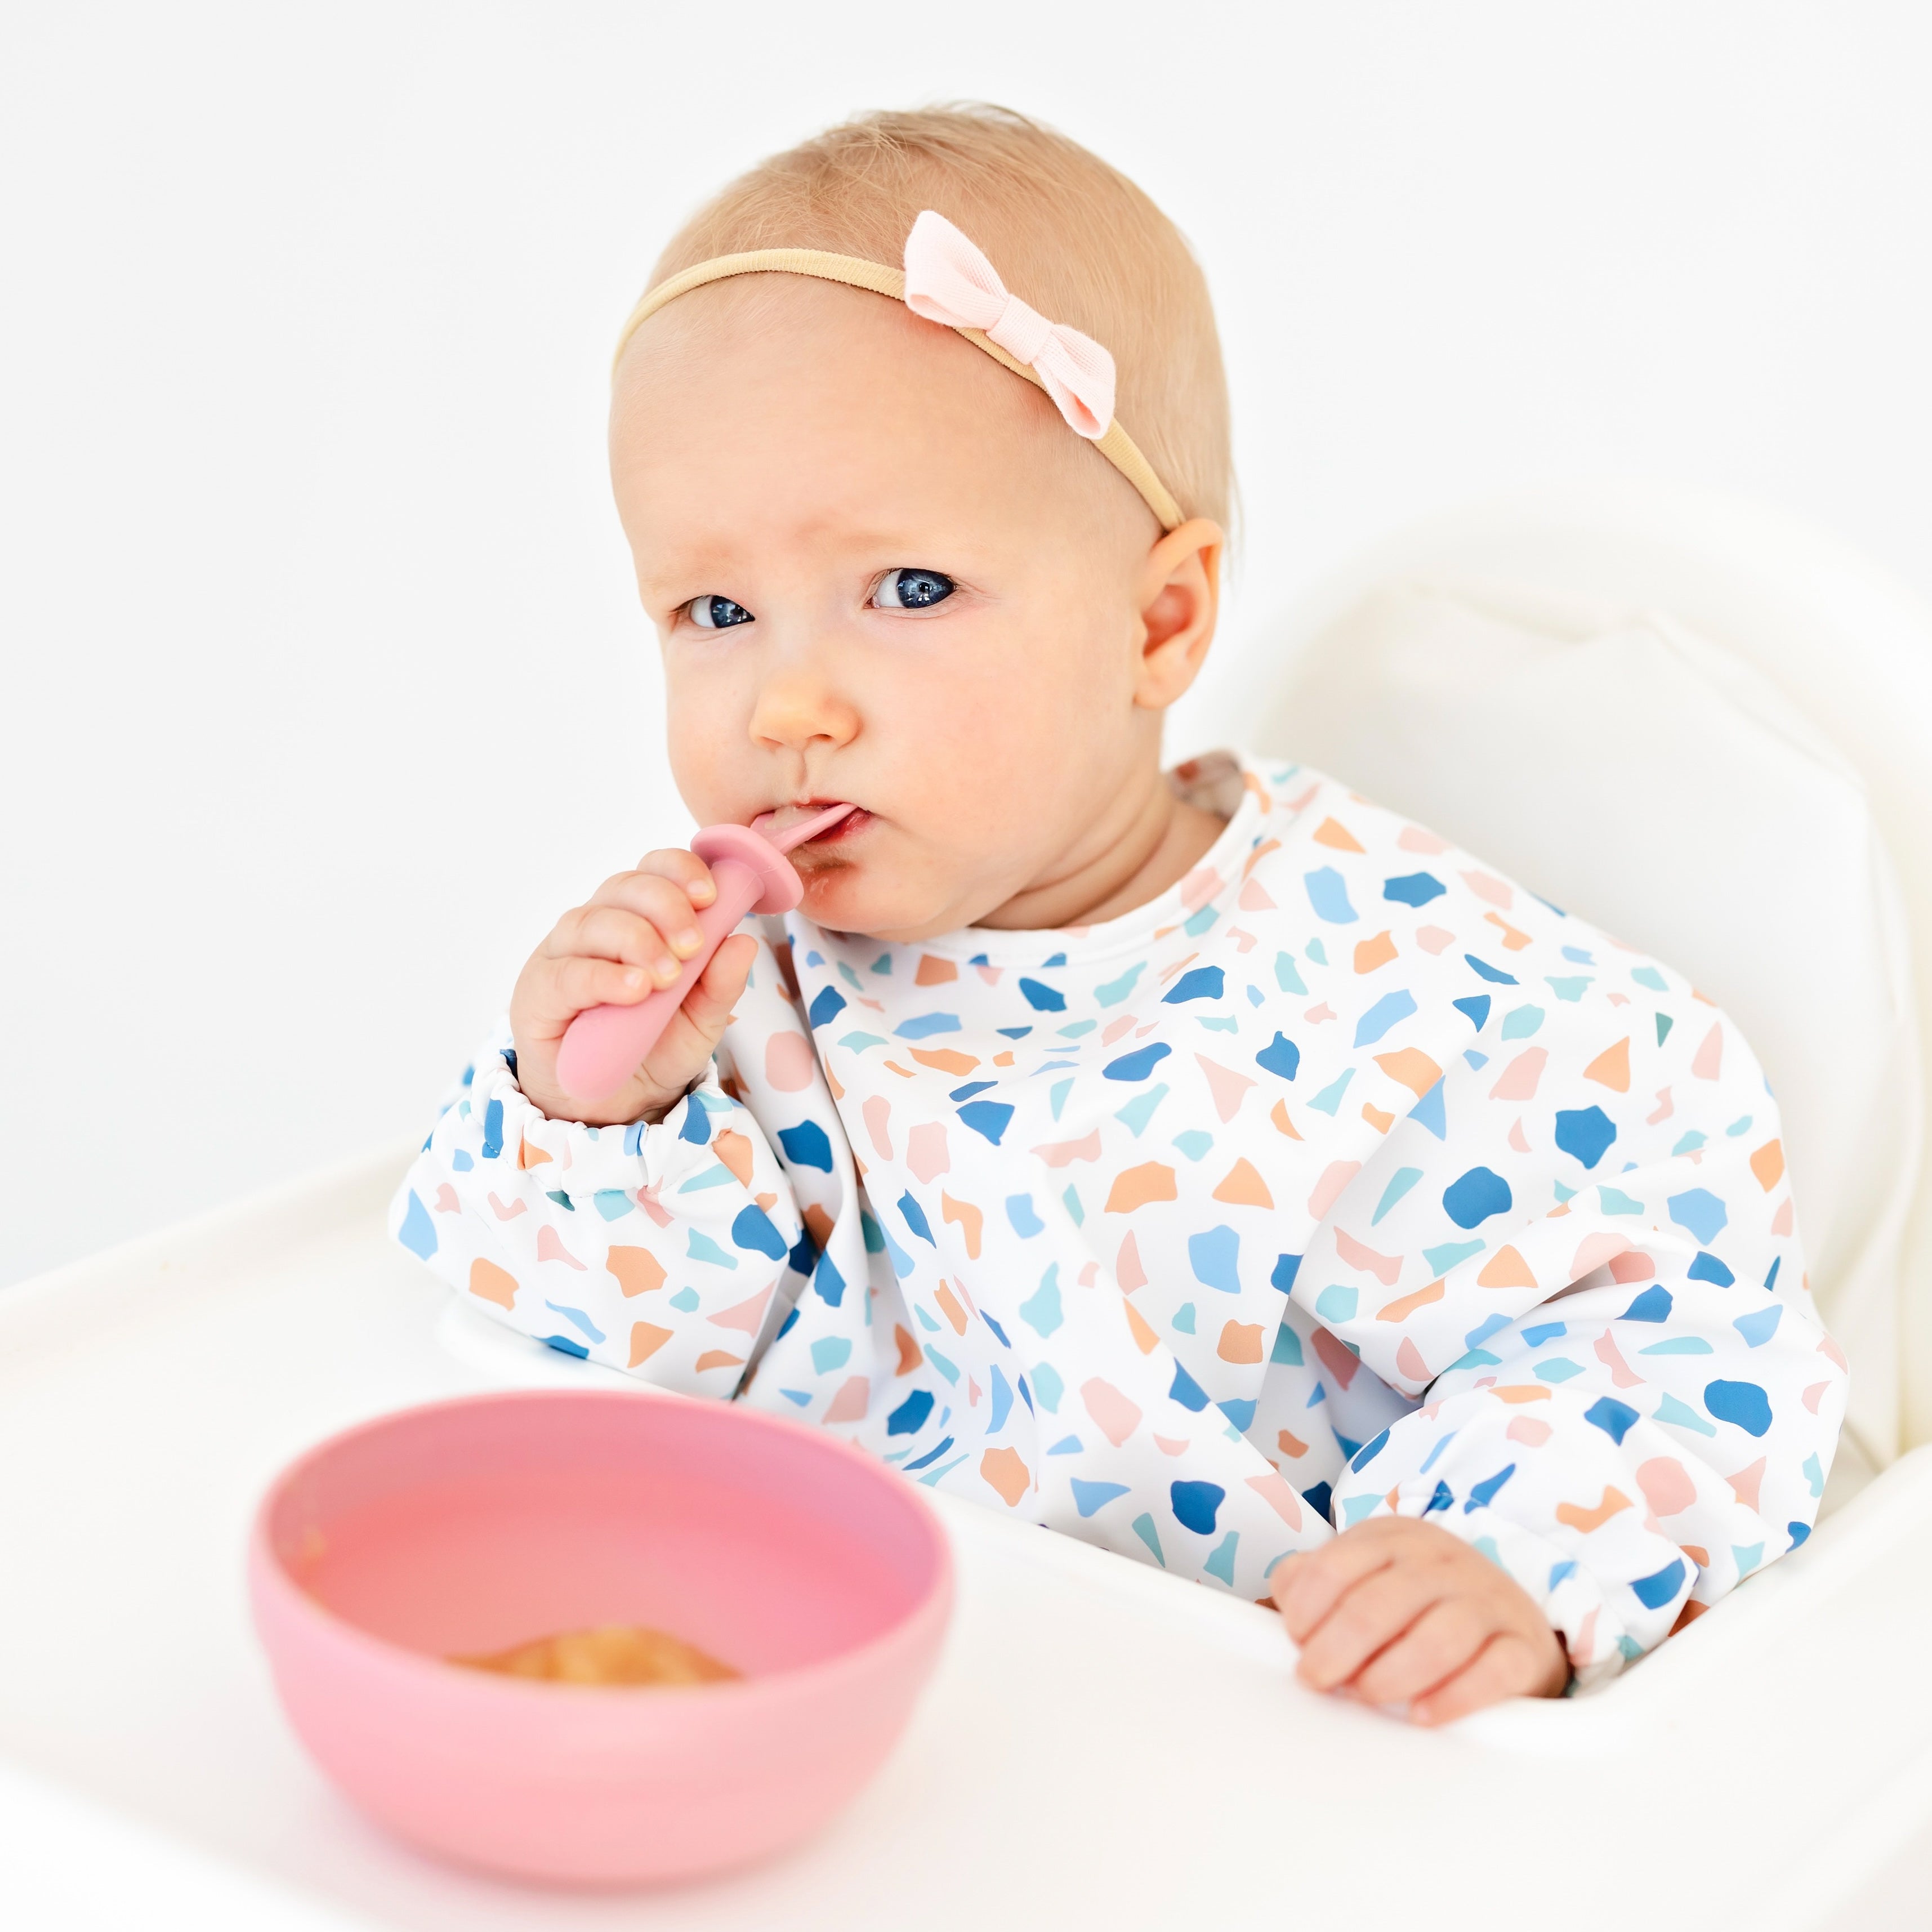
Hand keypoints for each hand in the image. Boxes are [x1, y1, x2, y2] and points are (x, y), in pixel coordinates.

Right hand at [509, 849, 758, 1126]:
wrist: (615, 1102)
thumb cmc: (655, 1046)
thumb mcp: (701, 1020)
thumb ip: (720, 983)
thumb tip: (744, 942)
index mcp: (640, 916)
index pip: (656, 870)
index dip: (682, 872)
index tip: (711, 896)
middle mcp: (599, 924)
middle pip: (625, 886)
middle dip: (666, 907)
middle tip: (693, 944)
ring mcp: (563, 954)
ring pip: (592, 921)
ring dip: (637, 940)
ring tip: (668, 976)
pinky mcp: (538, 992)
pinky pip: (567, 973)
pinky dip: (604, 977)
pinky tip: (635, 989)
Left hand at [1272, 1515, 1568, 1723]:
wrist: (1510, 1616)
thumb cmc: (1418, 1602)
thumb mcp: (1366, 1573)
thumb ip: (1314, 1579)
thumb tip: (1284, 1596)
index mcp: (1395, 1538)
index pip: (1336, 1566)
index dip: (1306, 1609)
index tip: (1298, 1640)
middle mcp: (1443, 1562)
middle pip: (1379, 1605)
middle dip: (1336, 1649)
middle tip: (1317, 1679)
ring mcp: (1488, 1601)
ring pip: (1438, 1638)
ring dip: (1390, 1675)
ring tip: (1366, 1695)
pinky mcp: (1523, 1647)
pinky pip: (1493, 1672)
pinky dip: (1454, 1697)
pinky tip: (1421, 1715)